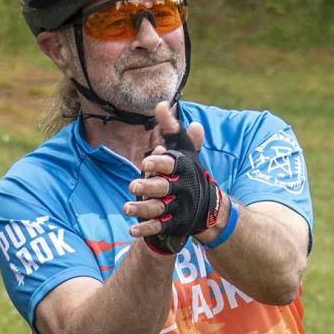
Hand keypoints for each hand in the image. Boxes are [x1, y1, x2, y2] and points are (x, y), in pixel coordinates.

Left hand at [125, 102, 219, 252]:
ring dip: (143, 209)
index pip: (171, 165)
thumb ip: (170, 128)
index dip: (158, 164)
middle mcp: (182, 188)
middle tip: (133, 185)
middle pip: (164, 188)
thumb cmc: (188, 170)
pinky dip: (146, 228)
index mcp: (183, 169)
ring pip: (159, 208)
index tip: (145, 162)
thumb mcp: (182, 148)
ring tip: (127, 208)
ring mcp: (178, 207)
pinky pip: (159, 227)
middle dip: (149, 187)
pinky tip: (132, 229)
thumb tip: (161, 104)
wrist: (207, 205)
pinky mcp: (174, 223)